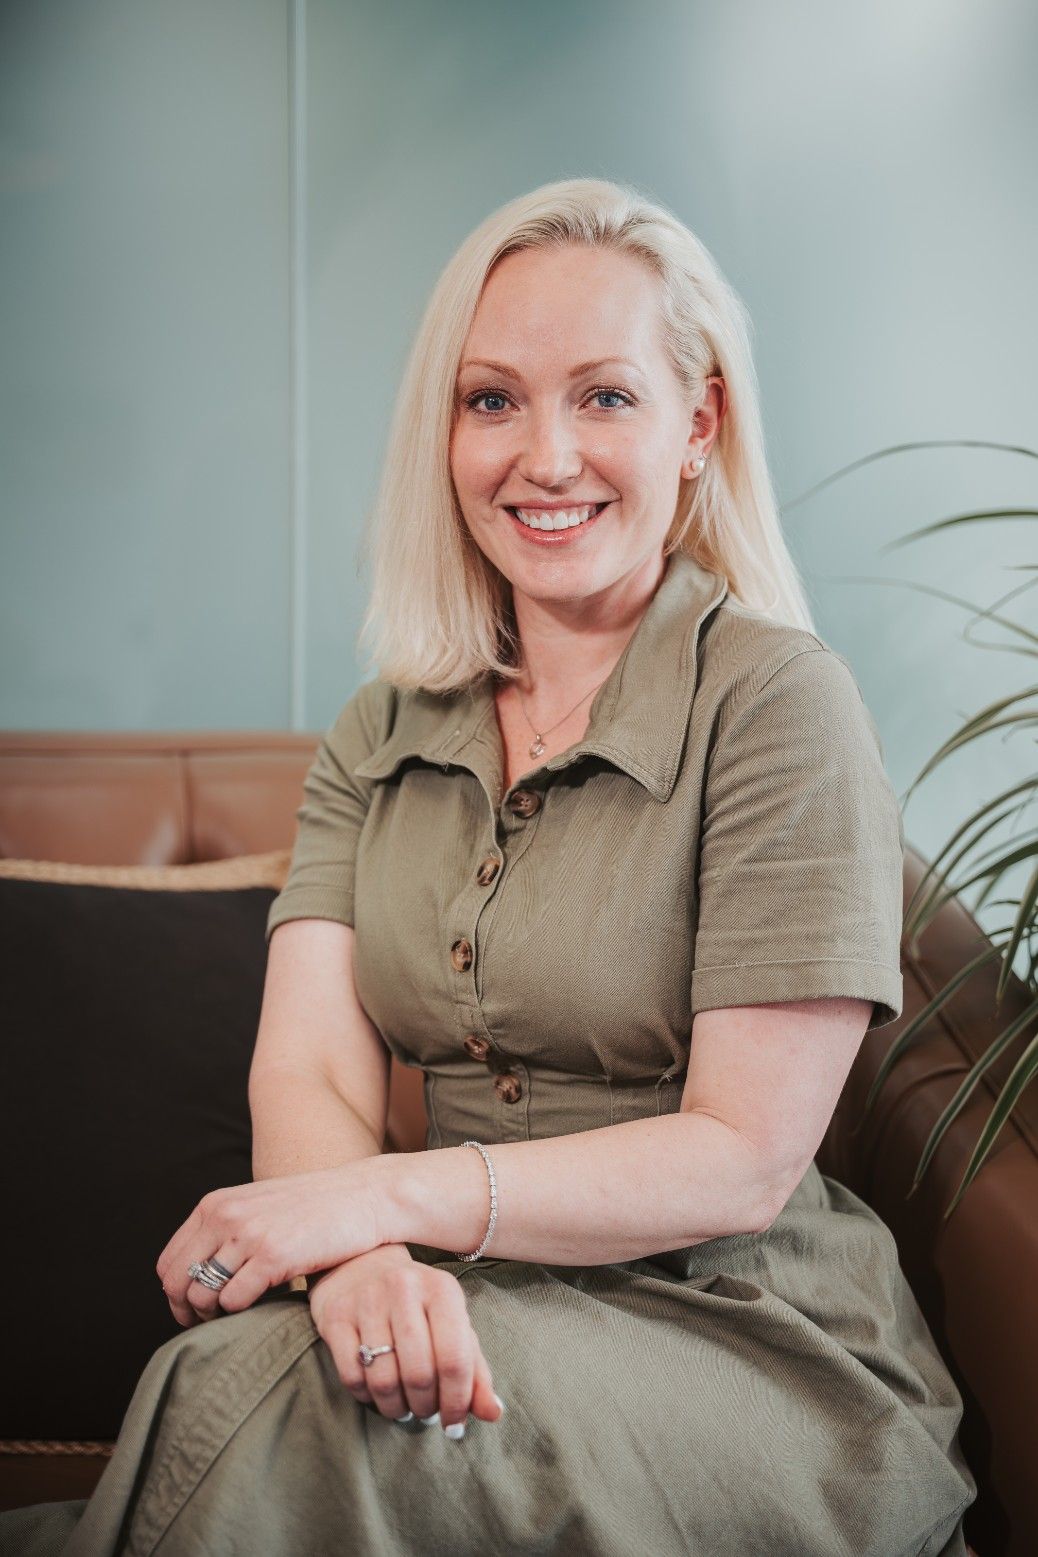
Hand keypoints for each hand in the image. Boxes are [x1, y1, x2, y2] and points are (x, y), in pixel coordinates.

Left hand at [156, 1159, 385, 1325]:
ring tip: (239, 1316)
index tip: (193, 1312)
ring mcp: (249, 1234)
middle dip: (187, 1313)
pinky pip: (235, 1300)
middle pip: (176, 1283)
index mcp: (216, 1204)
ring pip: (203, 1296)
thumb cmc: (315, 1208)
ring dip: (216, 1316)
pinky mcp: (274, 1255)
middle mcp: (225, 1216)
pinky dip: (243, 1312)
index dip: (175, 1295)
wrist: (364, 1196)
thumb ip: (226, 1231)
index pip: (168, 1262)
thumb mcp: (259, 1207)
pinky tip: (264, 1304)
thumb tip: (196, 1277)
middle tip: (210, 1324)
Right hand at [308, 1245, 503, 1436]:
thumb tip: (493, 1413)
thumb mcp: (452, 1326)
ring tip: (403, 1407)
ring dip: (396, 1407)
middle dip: (425, 1407)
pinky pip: (352, 1376)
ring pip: (383, 1380)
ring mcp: (366, 1299)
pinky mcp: (335, 1315)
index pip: (454, 1359)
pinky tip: (375, 1393)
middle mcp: (404, 1287)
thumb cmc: (417, 1306)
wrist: (362, 1265)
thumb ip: (475, 1370)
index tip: (454, 1424)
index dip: (457, 1401)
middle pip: (419, 1374)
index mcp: (442, 1289)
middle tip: (425, 1412)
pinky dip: (366, 1397)